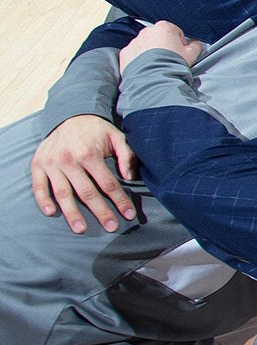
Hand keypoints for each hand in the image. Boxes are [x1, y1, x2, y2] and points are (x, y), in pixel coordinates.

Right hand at [31, 115, 137, 232]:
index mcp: (89, 153)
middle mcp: (69, 159)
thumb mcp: (116, 136)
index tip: (128, 215)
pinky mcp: (38, 164)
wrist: (69, 116)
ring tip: (80, 229)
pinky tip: (51, 213)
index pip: (108, 183)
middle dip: (100, 212)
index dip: (120, 200)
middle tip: (111, 227)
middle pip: (86, 192)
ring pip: (62, 193)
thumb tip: (130, 176)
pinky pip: (38, 186)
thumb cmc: (96, 130)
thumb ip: (126, 155)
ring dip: (71, 213)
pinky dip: (43, 200)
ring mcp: (52, 163)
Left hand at [118, 21, 202, 73]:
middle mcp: (147, 31)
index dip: (179, 43)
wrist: (154, 78)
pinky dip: (138, 60)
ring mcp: (135, 41)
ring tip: (157, 66)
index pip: (175, 32)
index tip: (179, 53)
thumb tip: (196, 44)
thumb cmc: (173, 64)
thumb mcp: (191, 55)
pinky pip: (134, 54)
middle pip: (158, 37)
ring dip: (150, 53)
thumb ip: (196, 46)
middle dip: (163, 46)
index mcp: (164, 27)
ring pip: (145, 45)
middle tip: (168, 60)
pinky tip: (147, 68)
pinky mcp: (126, 52)